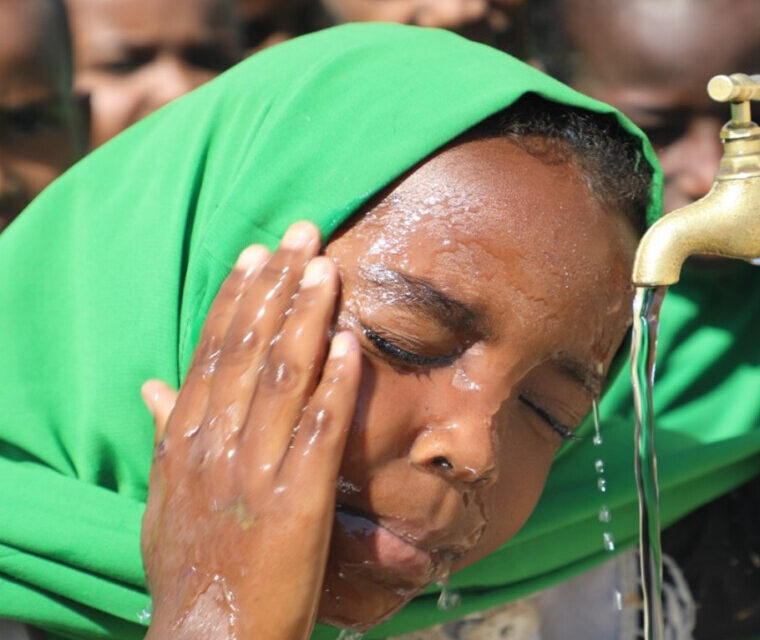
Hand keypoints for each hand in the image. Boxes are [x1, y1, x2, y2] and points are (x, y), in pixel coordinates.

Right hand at [139, 222, 361, 639]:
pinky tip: (351, 343)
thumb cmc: (194, 567)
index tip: (259, 253)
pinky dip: (333, 383)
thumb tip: (150, 384)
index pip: (212, 352)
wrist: (210, 638)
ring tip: (327, 268)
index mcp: (184, 442)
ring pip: (280, 377)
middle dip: (277, 287)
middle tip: (303, 233)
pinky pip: (316, 431)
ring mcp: (254, 471)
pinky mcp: (295, 500)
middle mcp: (214, 446)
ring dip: (306, 317)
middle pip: (246, 349)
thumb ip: (166, 434)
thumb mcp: (166, 497)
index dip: (238, 299)